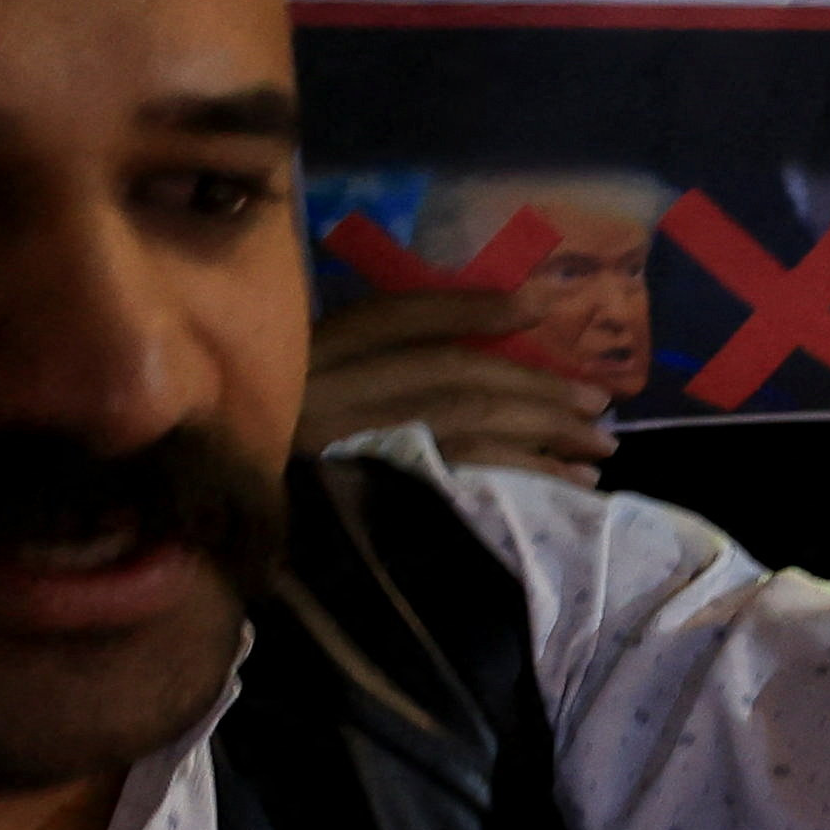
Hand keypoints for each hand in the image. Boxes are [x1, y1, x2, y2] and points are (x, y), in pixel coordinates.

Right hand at [300, 290, 613, 484]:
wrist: (232, 529)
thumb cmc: (281, 447)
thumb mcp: (312, 382)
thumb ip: (378, 359)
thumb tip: (485, 336)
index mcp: (311, 354)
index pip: (400, 317)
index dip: (475, 307)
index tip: (545, 301)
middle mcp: (325, 396)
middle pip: (448, 374)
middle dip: (532, 385)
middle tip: (598, 402)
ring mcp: (347, 453)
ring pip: (463, 430)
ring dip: (542, 435)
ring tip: (598, 448)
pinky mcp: (371, 505)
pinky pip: (460, 485)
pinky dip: (520, 479)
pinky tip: (562, 486)